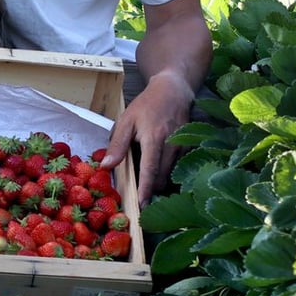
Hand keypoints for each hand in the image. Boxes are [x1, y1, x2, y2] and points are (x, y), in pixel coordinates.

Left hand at [103, 73, 195, 203]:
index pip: (150, 169)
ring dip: (160, 183)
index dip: (146, 189)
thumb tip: (106, 166)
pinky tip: (159, 174)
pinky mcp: (189, 148)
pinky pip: (178, 168)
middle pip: (162, 176)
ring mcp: (183, 147)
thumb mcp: (126, 121)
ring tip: (148, 189)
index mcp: (154, 138)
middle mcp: (172, 144)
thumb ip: (117, 145)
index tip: (141, 204)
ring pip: (171, 174)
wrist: (173, 91)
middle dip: (152, 190)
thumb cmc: (146, 105)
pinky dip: (168, 174)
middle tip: (140, 201)